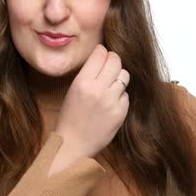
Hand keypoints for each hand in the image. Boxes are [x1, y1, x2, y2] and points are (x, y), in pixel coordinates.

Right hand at [48, 44, 129, 174]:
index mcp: (82, 82)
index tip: (102, 53)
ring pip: (124, 75)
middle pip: (115, 61)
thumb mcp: (73, 90)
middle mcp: (98, 89)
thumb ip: (88, 74)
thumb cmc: (69, 117)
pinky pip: (126, 95)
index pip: (100, 54)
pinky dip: (120, 96)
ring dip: (119, 77)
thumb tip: (102, 57)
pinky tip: (111, 102)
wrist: (73, 144)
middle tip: (110, 64)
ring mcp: (111, 101)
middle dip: (113, 60)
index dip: (102, 51)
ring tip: (111, 84)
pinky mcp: (121, 112)